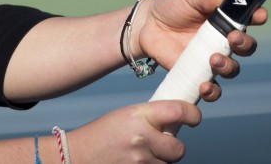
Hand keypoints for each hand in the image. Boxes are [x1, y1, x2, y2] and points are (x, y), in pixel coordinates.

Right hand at [66, 100, 200, 162]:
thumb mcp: (127, 115)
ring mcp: (139, 161)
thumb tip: (180, 120)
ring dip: (161, 160)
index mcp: (139, 115)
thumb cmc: (102, 133)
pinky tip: (138, 161)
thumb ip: (153, 117)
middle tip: (161, 142)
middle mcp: (141, 138)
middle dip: (173, 147)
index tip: (194, 118)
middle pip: (178, 148)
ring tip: (142, 153)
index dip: (193, 115)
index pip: (179, 111)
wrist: (76, 156)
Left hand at [134, 0, 265, 100]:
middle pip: (246, 47)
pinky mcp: (198, 74)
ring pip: (232, 69)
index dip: (258, 17)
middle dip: (245, 43)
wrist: (147, 25)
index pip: (248, 18)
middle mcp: (222, 40)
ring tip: (213, 59)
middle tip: (232, 38)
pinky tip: (204, 85)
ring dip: (229, 67)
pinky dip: (213, 91)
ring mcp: (211, 58)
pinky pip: (213, 88)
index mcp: (224, 18)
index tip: (259, 15)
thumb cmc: (171, 6)